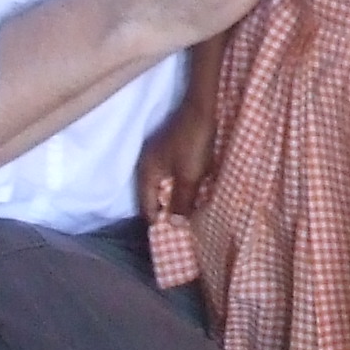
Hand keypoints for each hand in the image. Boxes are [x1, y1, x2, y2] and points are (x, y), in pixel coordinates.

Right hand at [135, 100, 218, 224]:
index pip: (147, 207)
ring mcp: (157, 157)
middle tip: (182, 230)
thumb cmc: (193, 143)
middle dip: (167, 213)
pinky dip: (179, 187)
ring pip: (163, 187)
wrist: (202, 109)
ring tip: (188, 216)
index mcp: (146, 174)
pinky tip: (191, 193)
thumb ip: (181, 201)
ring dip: (174, 200)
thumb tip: (174, 225)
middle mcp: (147, 166)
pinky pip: (170, 176)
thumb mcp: (189, 176)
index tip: (172, 240)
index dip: (159, 224)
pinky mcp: (169, 151)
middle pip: (153, 198)